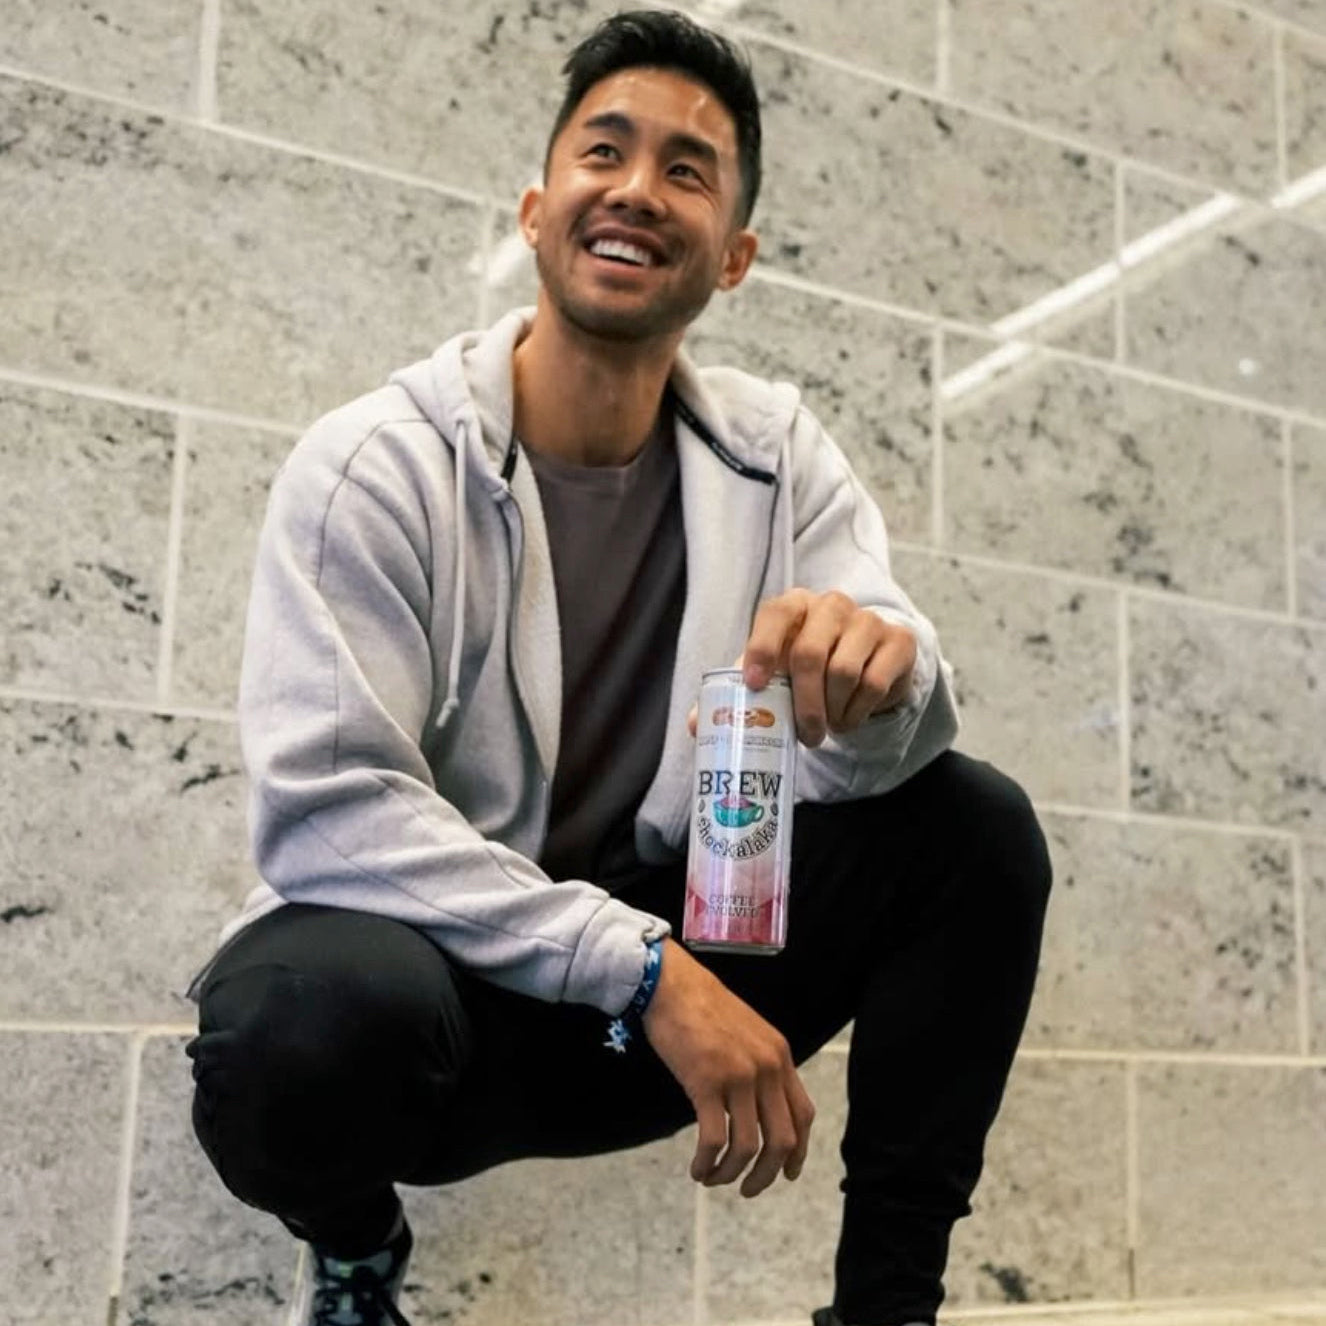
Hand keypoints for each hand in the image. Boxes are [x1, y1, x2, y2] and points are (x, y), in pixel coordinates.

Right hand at [642, 939, 814, 1196]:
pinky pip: (714, 1139)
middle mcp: (767, 1068)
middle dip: (766, 1174)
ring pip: (749, 1146)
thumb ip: (759, 1066)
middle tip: (748, 1190)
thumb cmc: (703, 1007)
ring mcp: (738, 1075)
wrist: (672, 984)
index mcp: (780, 1056)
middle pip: (782, 1139)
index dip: (798, 1151)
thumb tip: (757, 1108)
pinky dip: (708, 1163)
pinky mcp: (706, 1082)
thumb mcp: (747, 1033)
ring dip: (732, 1173)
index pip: (803, 1115)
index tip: (785, 1173)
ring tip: (714, 1179)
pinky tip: (697, 1169)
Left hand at [687, 590, 916, 745]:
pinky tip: (849, 717)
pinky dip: (858, 712)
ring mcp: (867, 620)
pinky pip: (874, 684)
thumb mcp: (772, 674)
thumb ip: (735, 693)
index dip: (761, 648)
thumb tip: (696, 725)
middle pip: (809, 653)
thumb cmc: (807, 668)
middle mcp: (830, 604)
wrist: (866, 664)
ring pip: (843, 672)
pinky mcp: (898, 641)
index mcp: (793, 605)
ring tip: (828, 725)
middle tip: (804, 736)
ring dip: (832, 711)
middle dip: (803, 705)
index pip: (774, 613)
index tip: (754, 686)